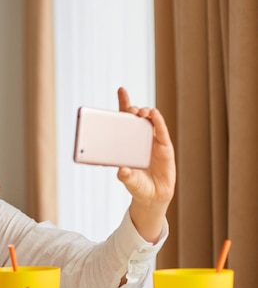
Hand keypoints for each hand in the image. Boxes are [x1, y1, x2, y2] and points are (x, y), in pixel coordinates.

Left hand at [117, 87, 175, 241]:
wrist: (153, 197)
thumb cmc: (137, 186)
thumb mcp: (129, 180)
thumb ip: (125, 175)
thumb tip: (121, 170)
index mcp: (127, 143)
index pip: (124, 120)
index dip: (123, 104)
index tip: (121, 90)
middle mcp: (139, 139)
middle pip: (137, 118)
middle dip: (134, 109)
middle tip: (132, 109)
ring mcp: (152, 142)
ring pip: (150, 122)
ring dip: (147, 114)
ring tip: (142, 112)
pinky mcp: (165, 147)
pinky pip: (162, 131)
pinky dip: (158, 122)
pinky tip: (154, 115)